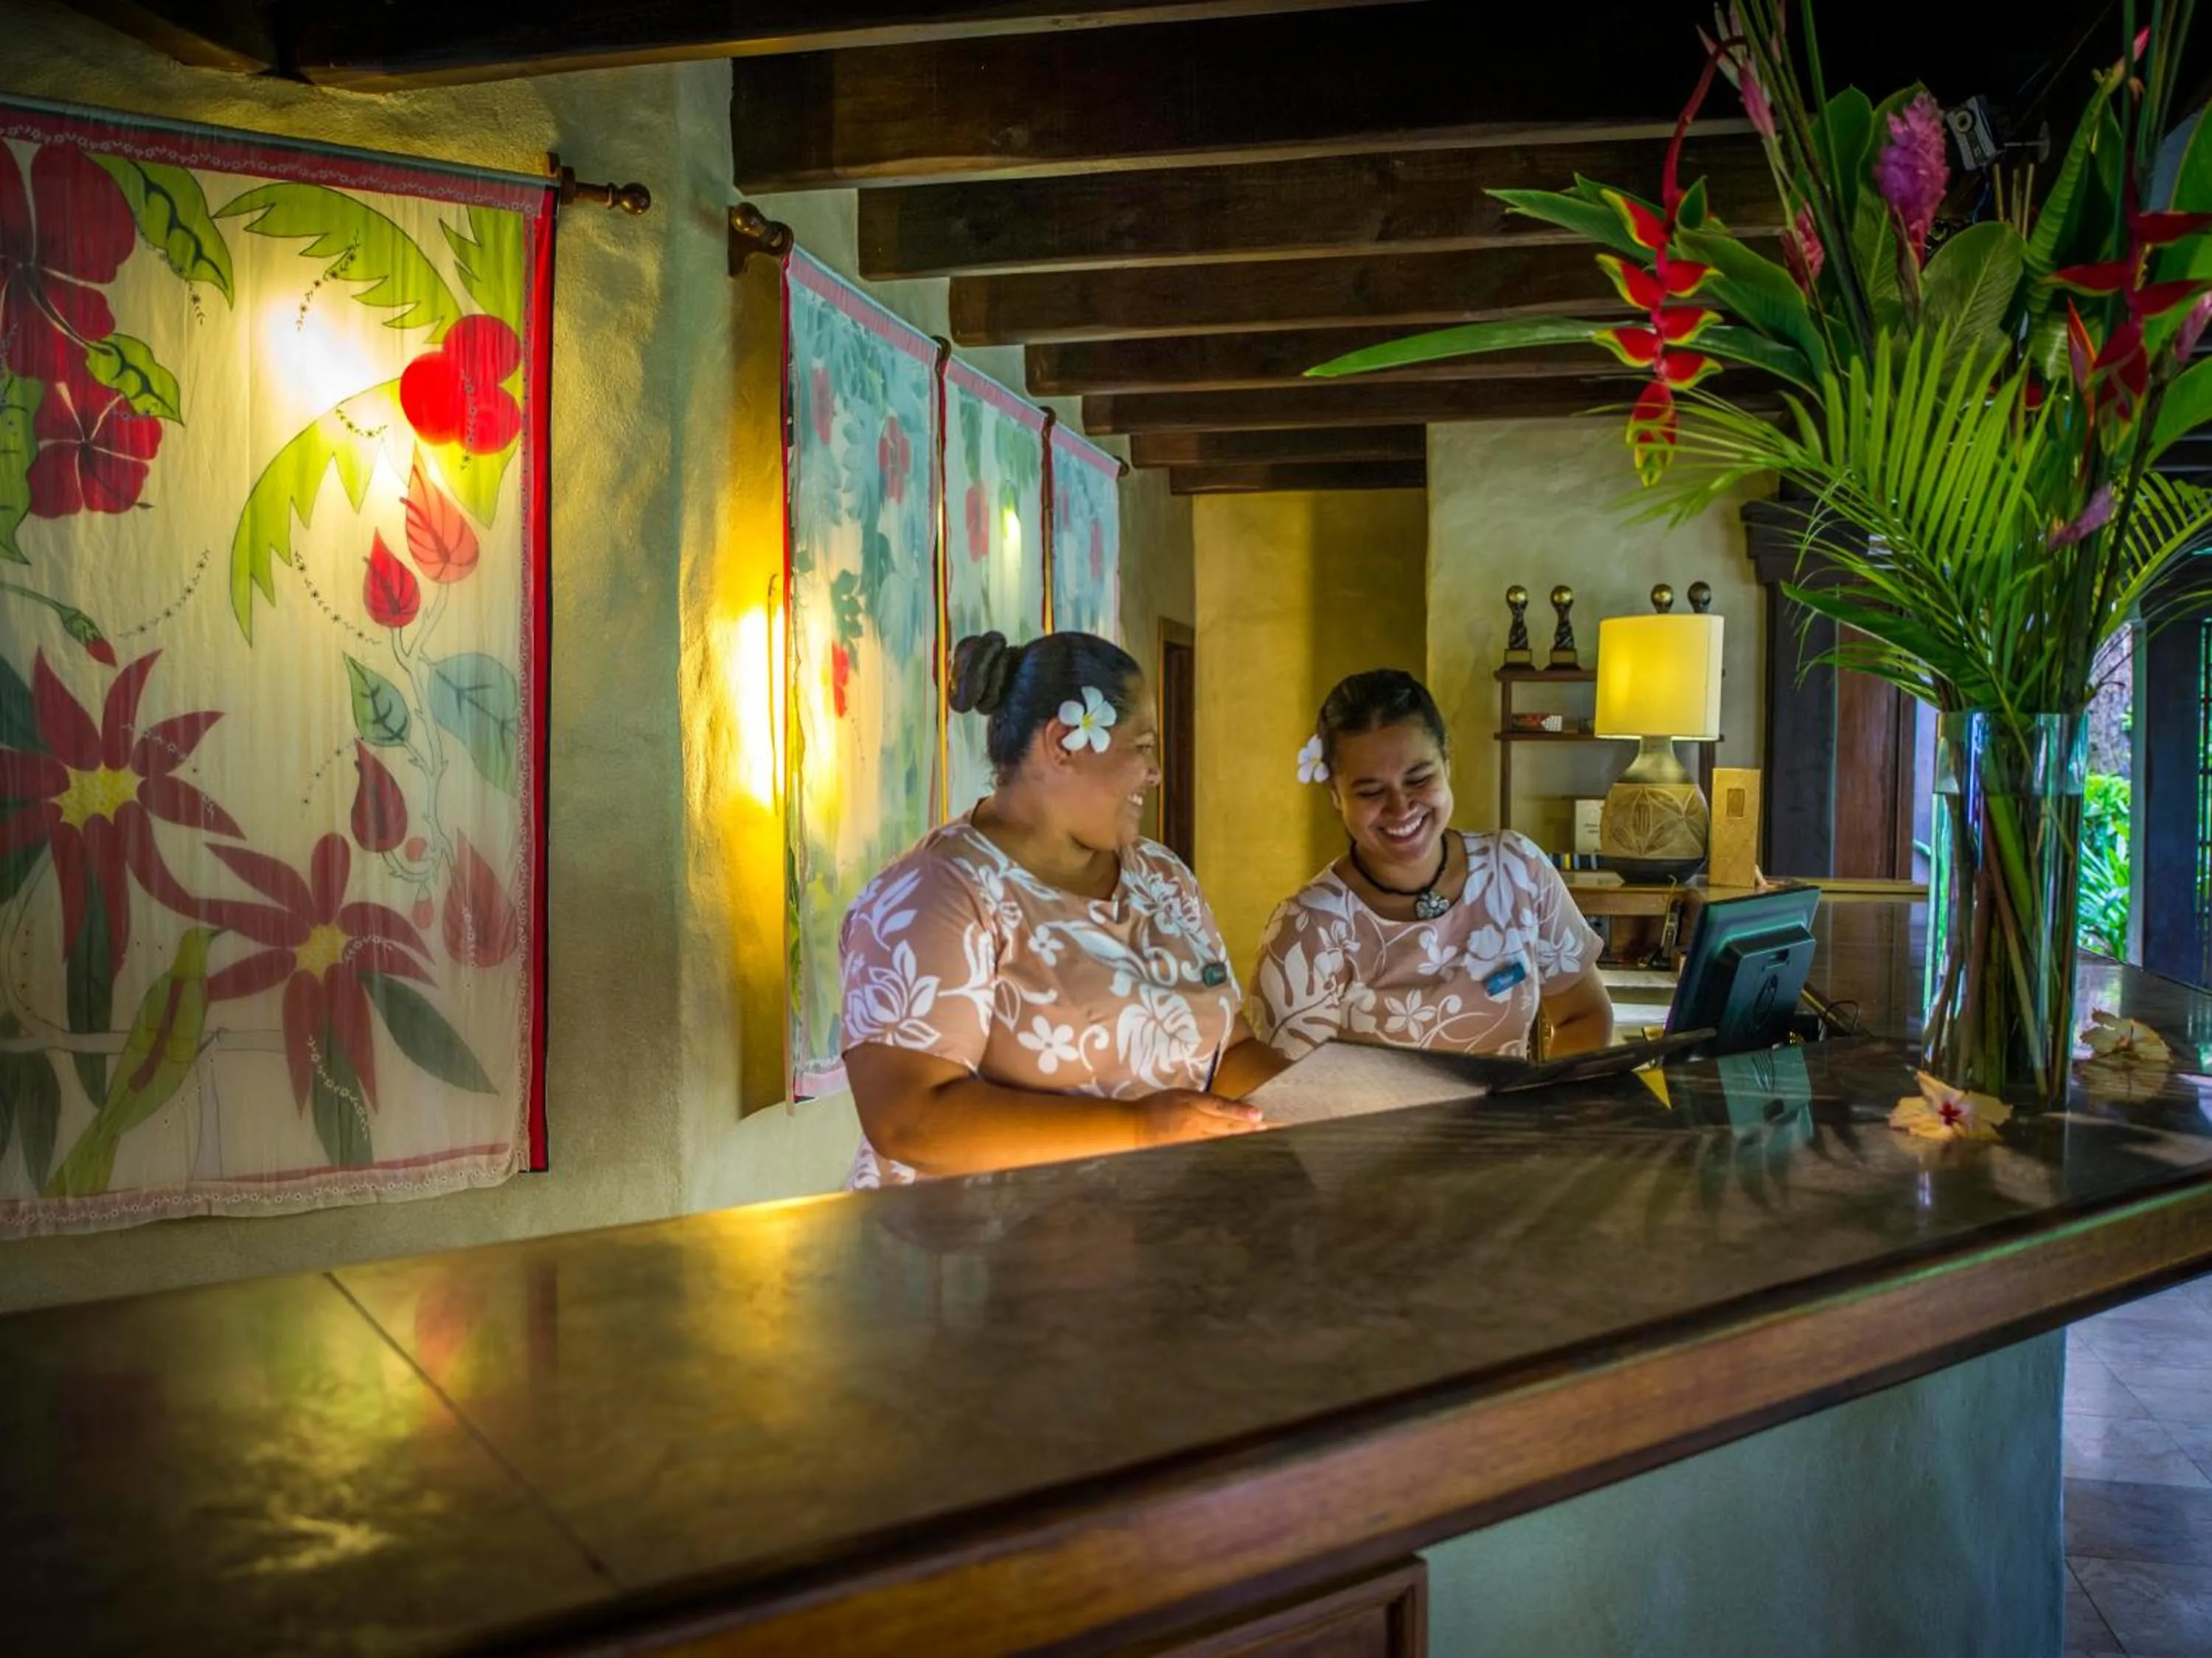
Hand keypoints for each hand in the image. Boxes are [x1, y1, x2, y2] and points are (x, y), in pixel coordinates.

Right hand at [1134, 1089, 1263, 1147]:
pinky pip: (1213, 1146)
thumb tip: (1225, 1105)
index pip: (1222, 1108)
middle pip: (1228, 1125)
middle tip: (1270, 1125)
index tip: (1259, 1114)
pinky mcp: (1191, 1149)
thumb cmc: (1156, 1106)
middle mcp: (1197, 1123)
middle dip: (1249, 1125)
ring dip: (1243, 1135)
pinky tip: (1239, 1145)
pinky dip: (1228, 1145)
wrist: (1134, 1127)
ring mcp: (1195, 1139)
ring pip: (1223, 1137)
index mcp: (1193, 1105)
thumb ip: (1203, 1100)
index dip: (1241, 1111)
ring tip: (1261, 1133)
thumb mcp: (1180, 1094)